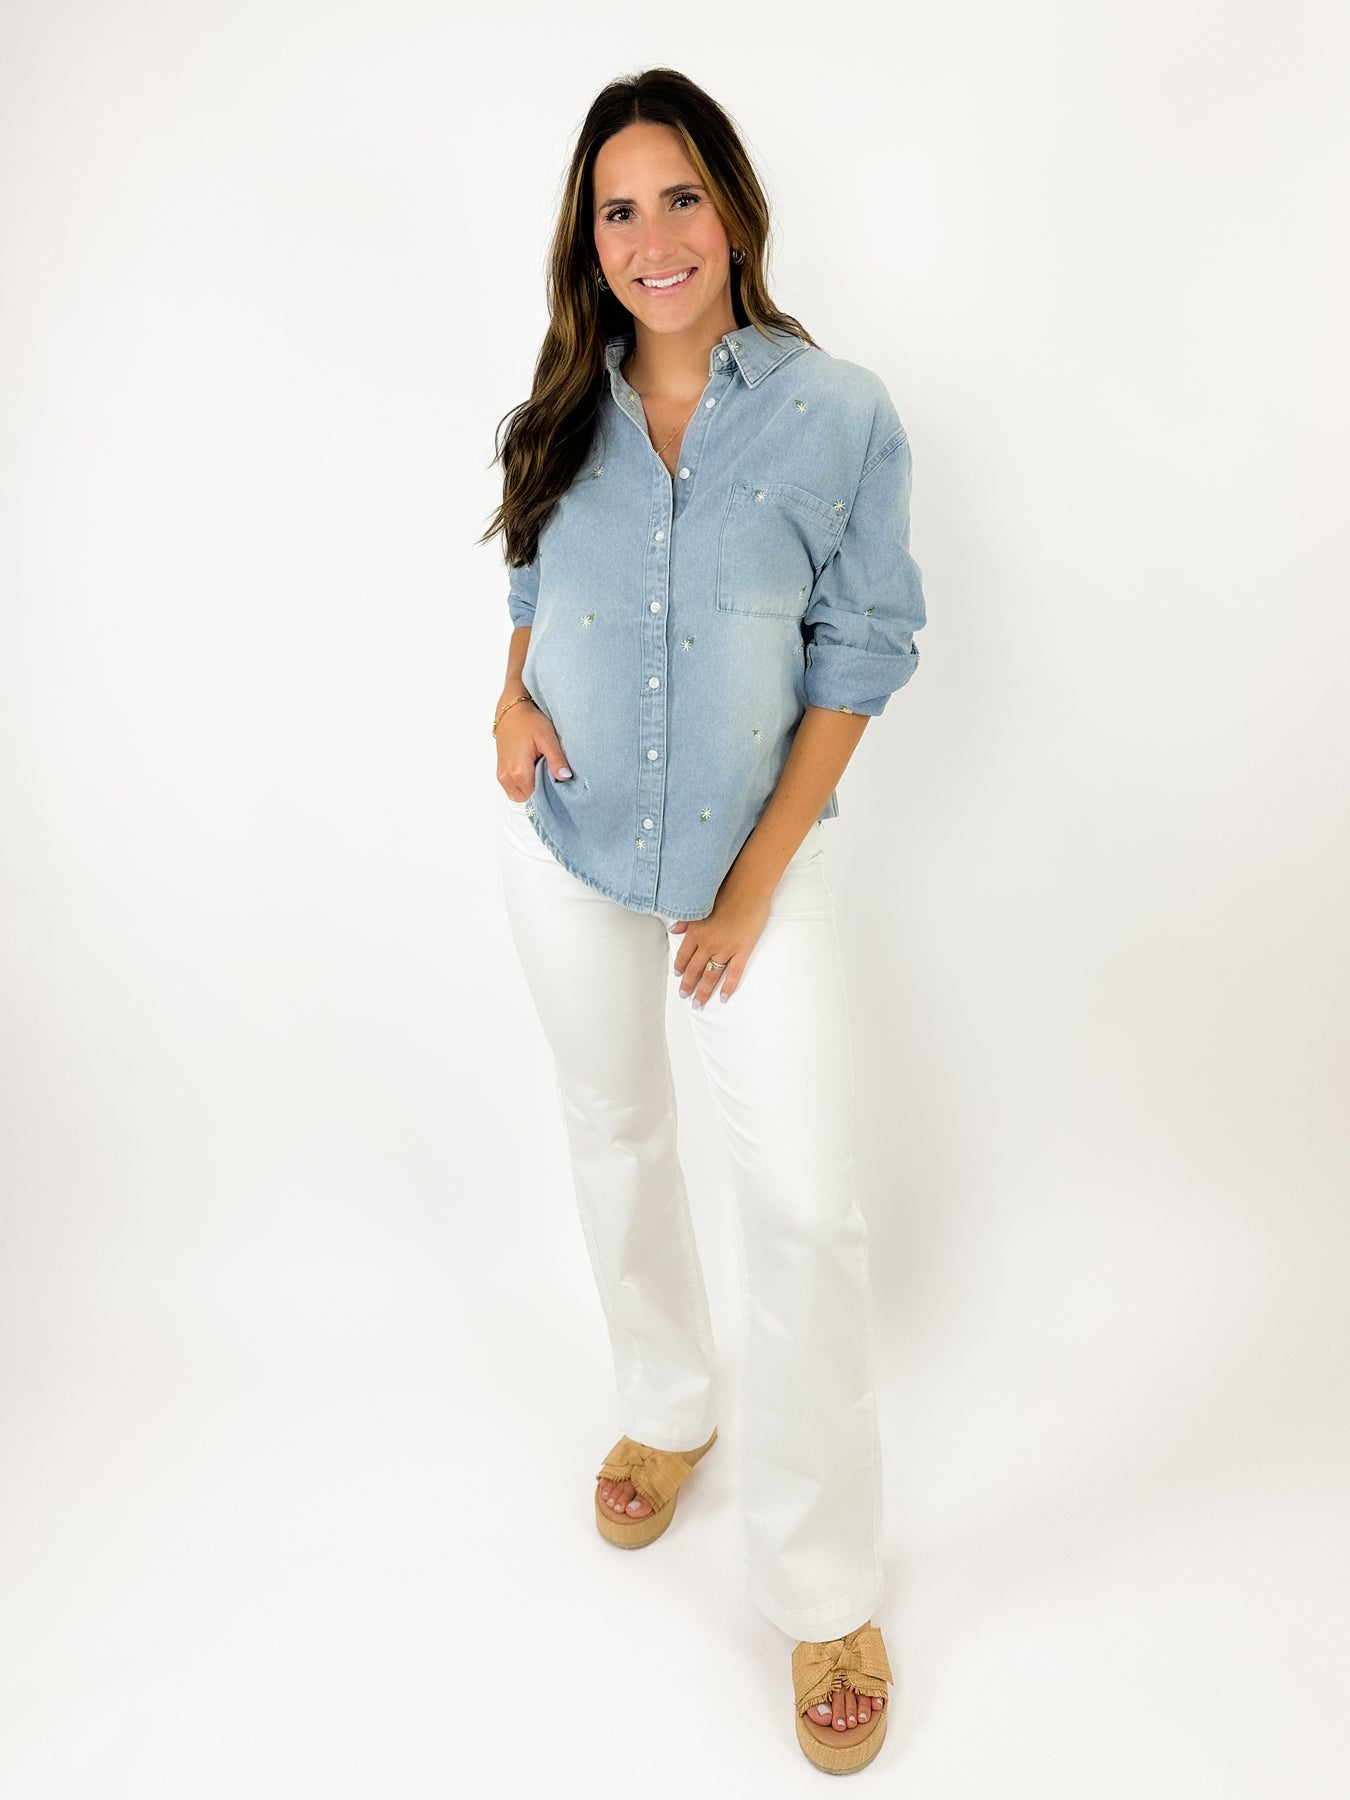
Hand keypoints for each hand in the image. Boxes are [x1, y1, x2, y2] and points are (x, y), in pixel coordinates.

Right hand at [495, 696, 571, 799]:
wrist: (511, 711)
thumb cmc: (528, 721)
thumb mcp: (547, 738)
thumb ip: (556, 759)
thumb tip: (565, 777)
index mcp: (518, 771)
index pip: (536, 797)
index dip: (550, 793)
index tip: (558, 784)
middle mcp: (507, 776)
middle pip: (528, 798)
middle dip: (540, 791)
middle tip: (550, 775)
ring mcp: (502, 775)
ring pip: (519, 795)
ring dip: (530, 789)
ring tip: (540, 771)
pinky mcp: (500, 771)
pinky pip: (513, 788)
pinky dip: (523, 784)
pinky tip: (532, 770)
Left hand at [667, 878, 772, 1007]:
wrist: (748, 886)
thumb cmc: (725, 890)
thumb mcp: (700, 903)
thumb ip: (686, 919)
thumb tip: (674, 929)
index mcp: (696, 932)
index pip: (684, 956)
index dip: (680, 968)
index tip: (679, 976)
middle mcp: (708, 943)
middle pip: (695, 970)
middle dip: (688, 985)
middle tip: (684, 996)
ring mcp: (726, 948)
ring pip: (711, 975)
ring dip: (703, 991)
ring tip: (698, 1002)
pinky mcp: (743, 950)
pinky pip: (734, 973)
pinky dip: (729, 986)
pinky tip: (724, 997)